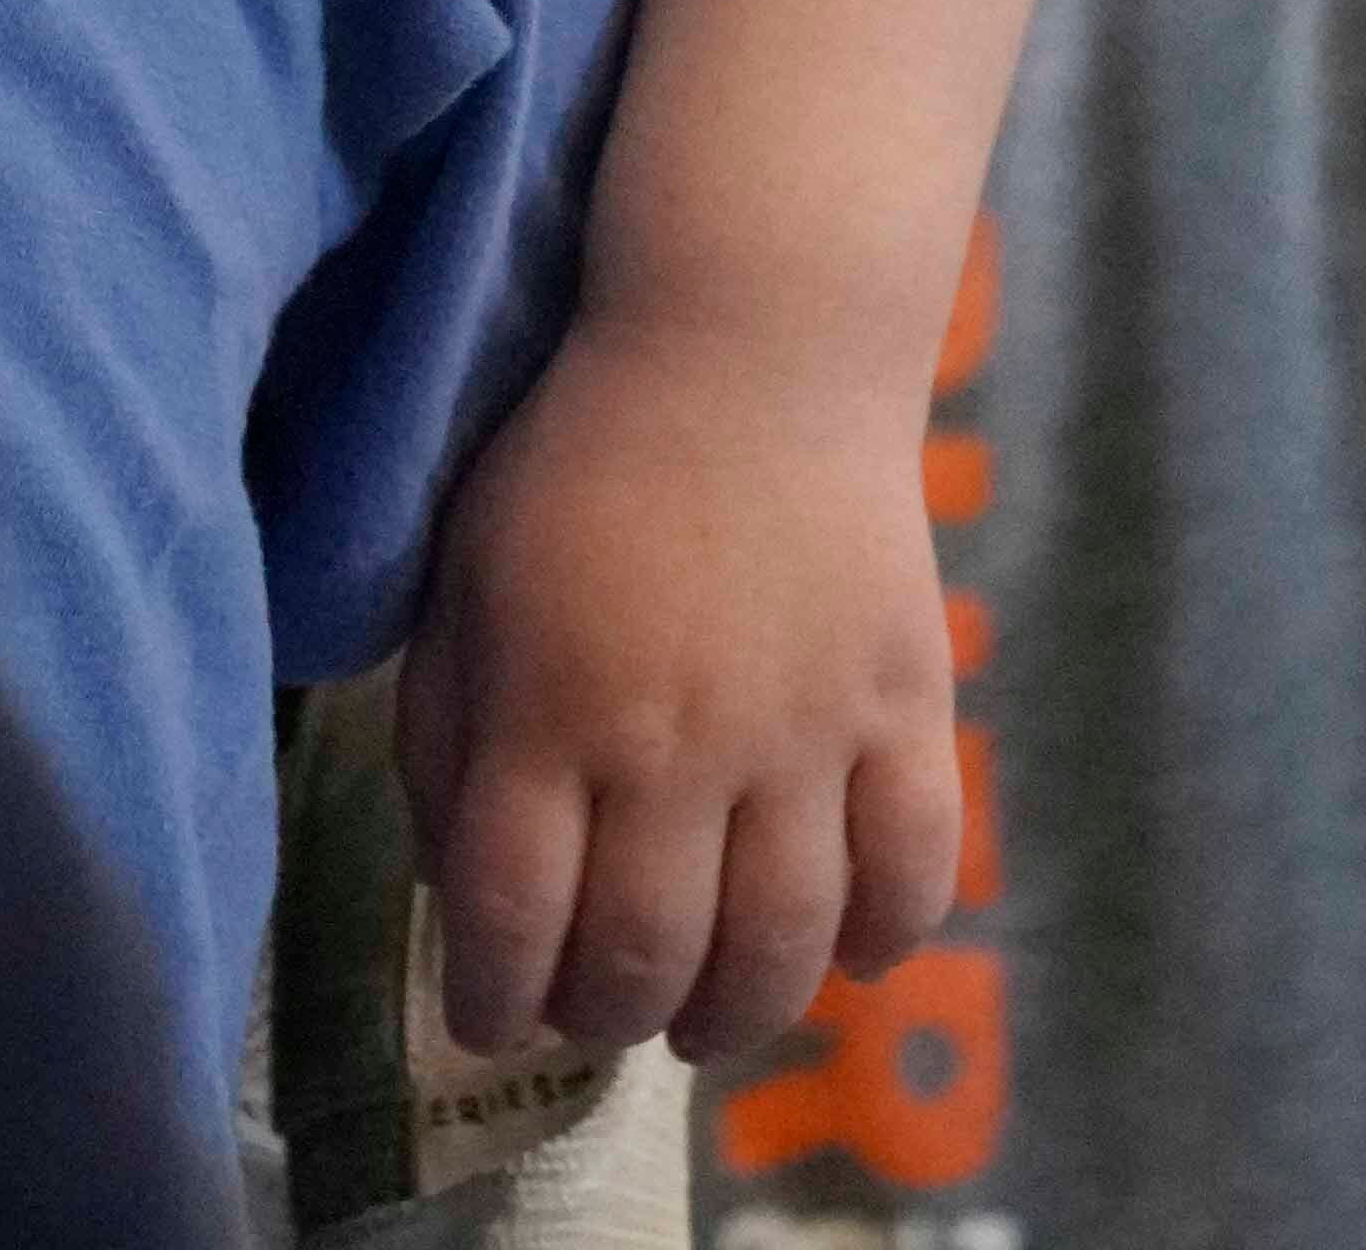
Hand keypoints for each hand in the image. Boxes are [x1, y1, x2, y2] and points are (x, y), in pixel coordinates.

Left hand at [395, 305, 963, 1067]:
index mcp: (551, 709)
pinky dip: (881, 937)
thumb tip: (462, 879)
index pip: (512, 914)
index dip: (491, 995)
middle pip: (645, 953)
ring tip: (702, 1023)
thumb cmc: (581, 459)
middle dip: (605, 1016)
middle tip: (595, 1017)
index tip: (487, 1019)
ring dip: (735, 1013)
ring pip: (780, 941)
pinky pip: (914, 866)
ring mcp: (806, 733)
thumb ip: (451, 734)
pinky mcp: (907, 707)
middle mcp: (679, 744)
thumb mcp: (466, 580)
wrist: (748, 344)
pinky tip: (841, 955)